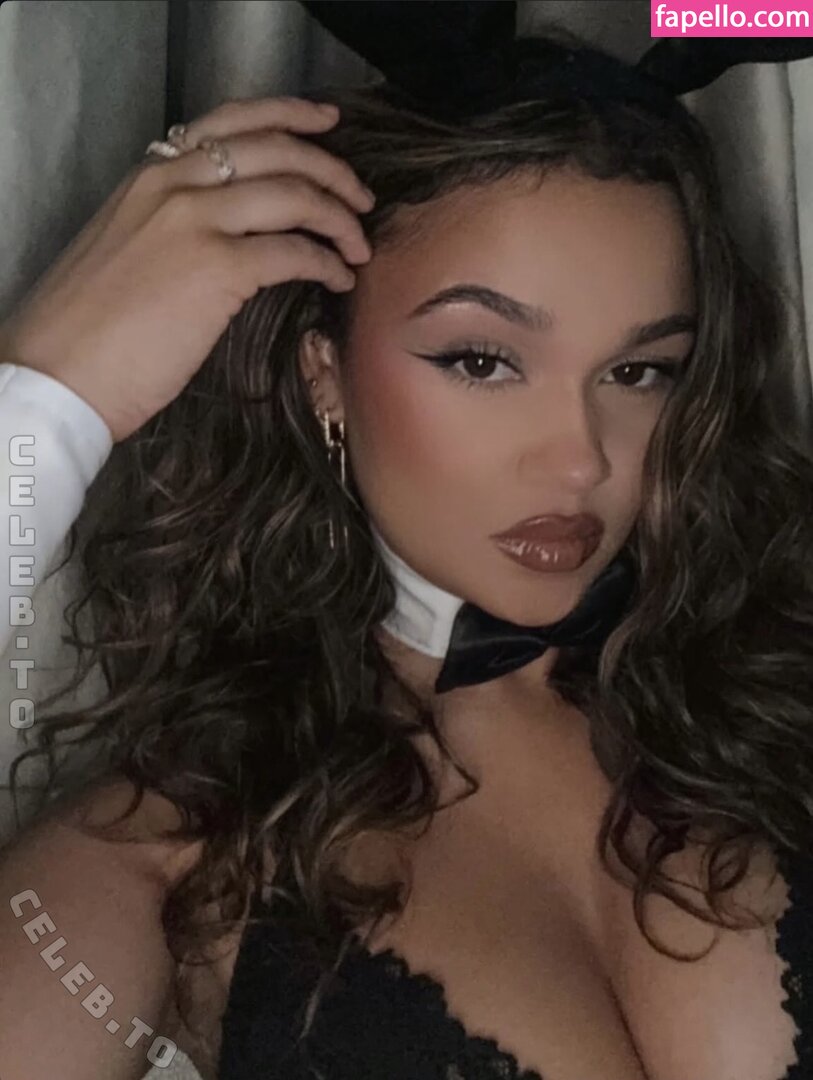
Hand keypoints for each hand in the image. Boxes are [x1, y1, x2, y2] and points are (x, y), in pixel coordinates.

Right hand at [0, 96, 373, 441]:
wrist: (59, 372)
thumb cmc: (86, 328)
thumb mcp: (125, 248)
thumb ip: (171, 226)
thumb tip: (225, 234)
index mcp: (150, 175)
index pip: (230, 123)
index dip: (288, 117)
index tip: (324, 125)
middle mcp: (174, 185)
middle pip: (275, 150)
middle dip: (331, 170)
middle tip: (360, 196)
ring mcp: (195, 223)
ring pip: (293, 195)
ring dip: (339, 217)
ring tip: (358, 244)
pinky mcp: (216, 270)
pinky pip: (293, 251)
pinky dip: (326, 262)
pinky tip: (337, 279)